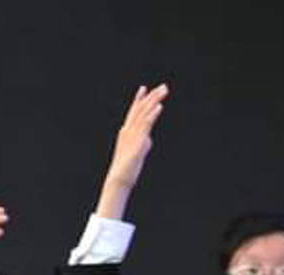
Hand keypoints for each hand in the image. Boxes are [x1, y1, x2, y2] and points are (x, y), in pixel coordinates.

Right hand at [98, 84, 169, 216]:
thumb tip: (147, 139)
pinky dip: (152, 115)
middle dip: (151, 97)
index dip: (138, 100)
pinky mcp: (137, 143)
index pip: (133, 113)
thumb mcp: (136, 152)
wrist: (119, 179)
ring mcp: (132, 136)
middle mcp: (128, 131)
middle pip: (140, 110)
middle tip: (164, 86)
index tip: (144, 88)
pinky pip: (146, 126)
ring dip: (154, 101)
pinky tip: (159, 107)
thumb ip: (142, 142)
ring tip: (164, 91)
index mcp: (126, 132)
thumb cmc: (127, 168)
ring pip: (144, 114)